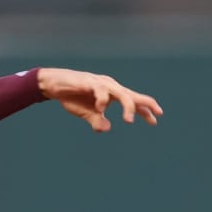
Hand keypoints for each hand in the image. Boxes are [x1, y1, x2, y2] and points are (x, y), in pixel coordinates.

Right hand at [36, 68, 162, 131]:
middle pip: (132, 95)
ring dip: (127, 106)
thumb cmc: (73, 97)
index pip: (133, 101)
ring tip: (129, 121)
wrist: (55, 85)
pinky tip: (101, 109)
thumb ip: (97, 121)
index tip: (156, 119)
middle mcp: (110, 86)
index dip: (145, 109)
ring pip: (121, 93)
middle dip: (144, 106)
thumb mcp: (86, 114)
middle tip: (154, 118)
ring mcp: (100, 83)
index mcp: (112, 94)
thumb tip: (107, 129)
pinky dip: (102, 100)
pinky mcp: (89, 82)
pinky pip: (100, 90)